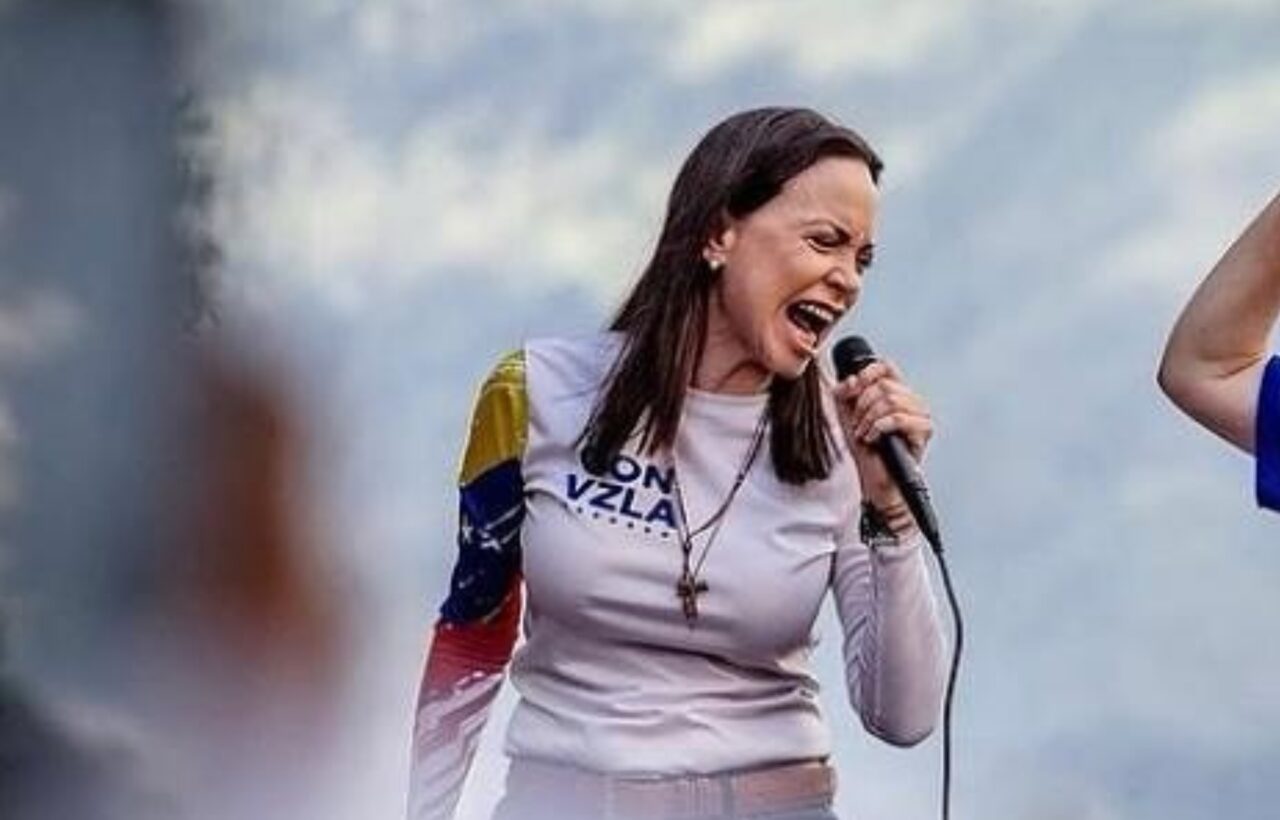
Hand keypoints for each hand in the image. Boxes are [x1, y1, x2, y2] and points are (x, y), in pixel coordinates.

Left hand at [831, 359, 932, 533]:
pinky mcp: (923, 432)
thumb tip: (851, 379)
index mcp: (896, 392)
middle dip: (862, 406)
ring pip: (891, 400)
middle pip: (884, 385)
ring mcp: (921, 415)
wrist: (873, 479)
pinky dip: (878, 428)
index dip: (866, 374)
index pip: (885, 366)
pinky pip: (898, 418)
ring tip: (864, 433)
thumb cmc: (865, 448)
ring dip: (869, 419)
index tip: (851, 390)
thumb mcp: (846, 414)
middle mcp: (912, 400)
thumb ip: (844, 391)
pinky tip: (873, 439)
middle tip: (857, 424)